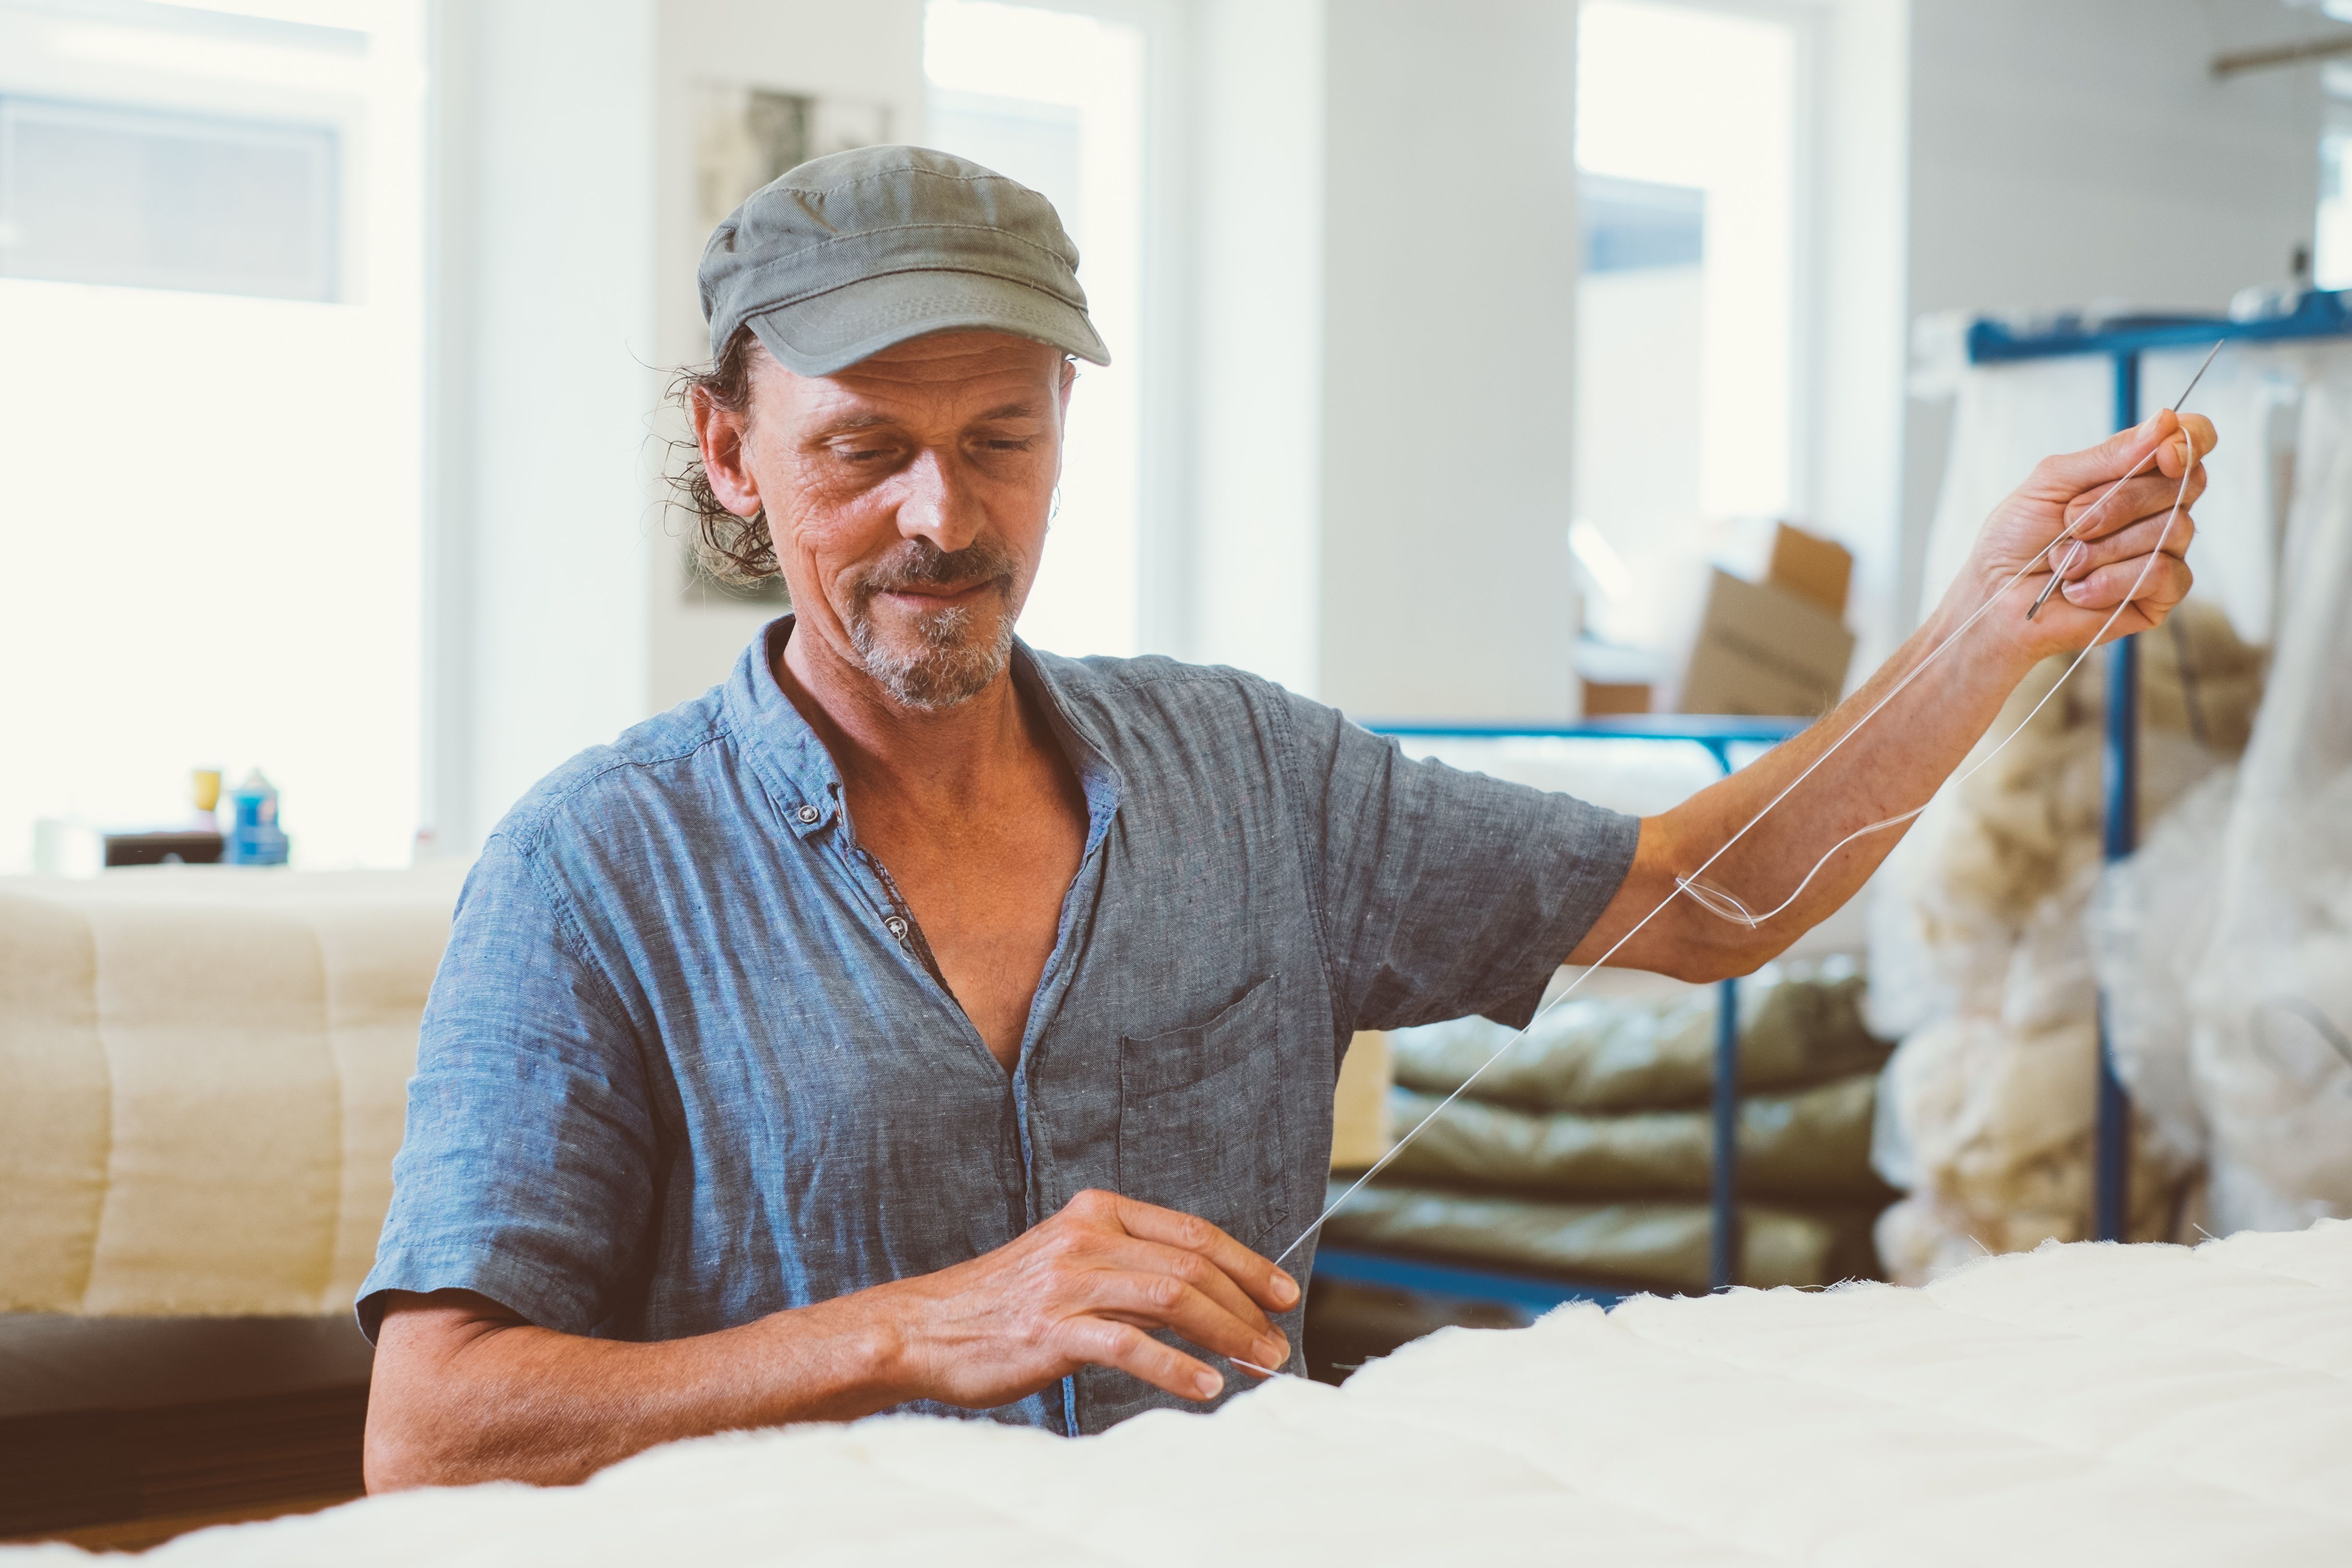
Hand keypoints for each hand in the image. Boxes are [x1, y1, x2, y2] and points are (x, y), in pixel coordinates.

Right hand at [868, 1189, 1299, 1409]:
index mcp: (1097, 1212)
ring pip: (1172, 1299)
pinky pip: (1130, 1345)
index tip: (1282, 1294)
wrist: (924, 1328)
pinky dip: (1177, 1367)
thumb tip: (1204, 1298)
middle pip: (1191, 1265)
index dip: (1245, 1263)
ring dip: (1227, 1334)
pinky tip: (1207, 1386)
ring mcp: (1069, 1282)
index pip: (1191, 1232)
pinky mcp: (1053, 1329)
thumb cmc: (1004, 1304)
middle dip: (1246, 1305)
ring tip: (1259, 1364)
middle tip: (1277, 1343)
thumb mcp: (1070, 1264)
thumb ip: (1129, 1271)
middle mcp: (1087, 1237)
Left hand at [1946, 407, 2214, 666]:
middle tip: (2071, 522)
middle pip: (2184, 484)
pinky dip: (2110, 580)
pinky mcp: (2160, 595)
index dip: (2191, 441)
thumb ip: (2107, 454)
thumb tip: (2165, 423)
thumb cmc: (2016, 540)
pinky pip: (2161, 573)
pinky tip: (2077, 590)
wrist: (1996, 599)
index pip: (2193, 441)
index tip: (2164, 453)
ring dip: (2104, 547)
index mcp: (2136, 474)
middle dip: (2119, 502)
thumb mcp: (2051, 482)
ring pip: (2172, 529)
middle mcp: (2159, 509)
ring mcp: (2164, 551)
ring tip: (2065, 561)